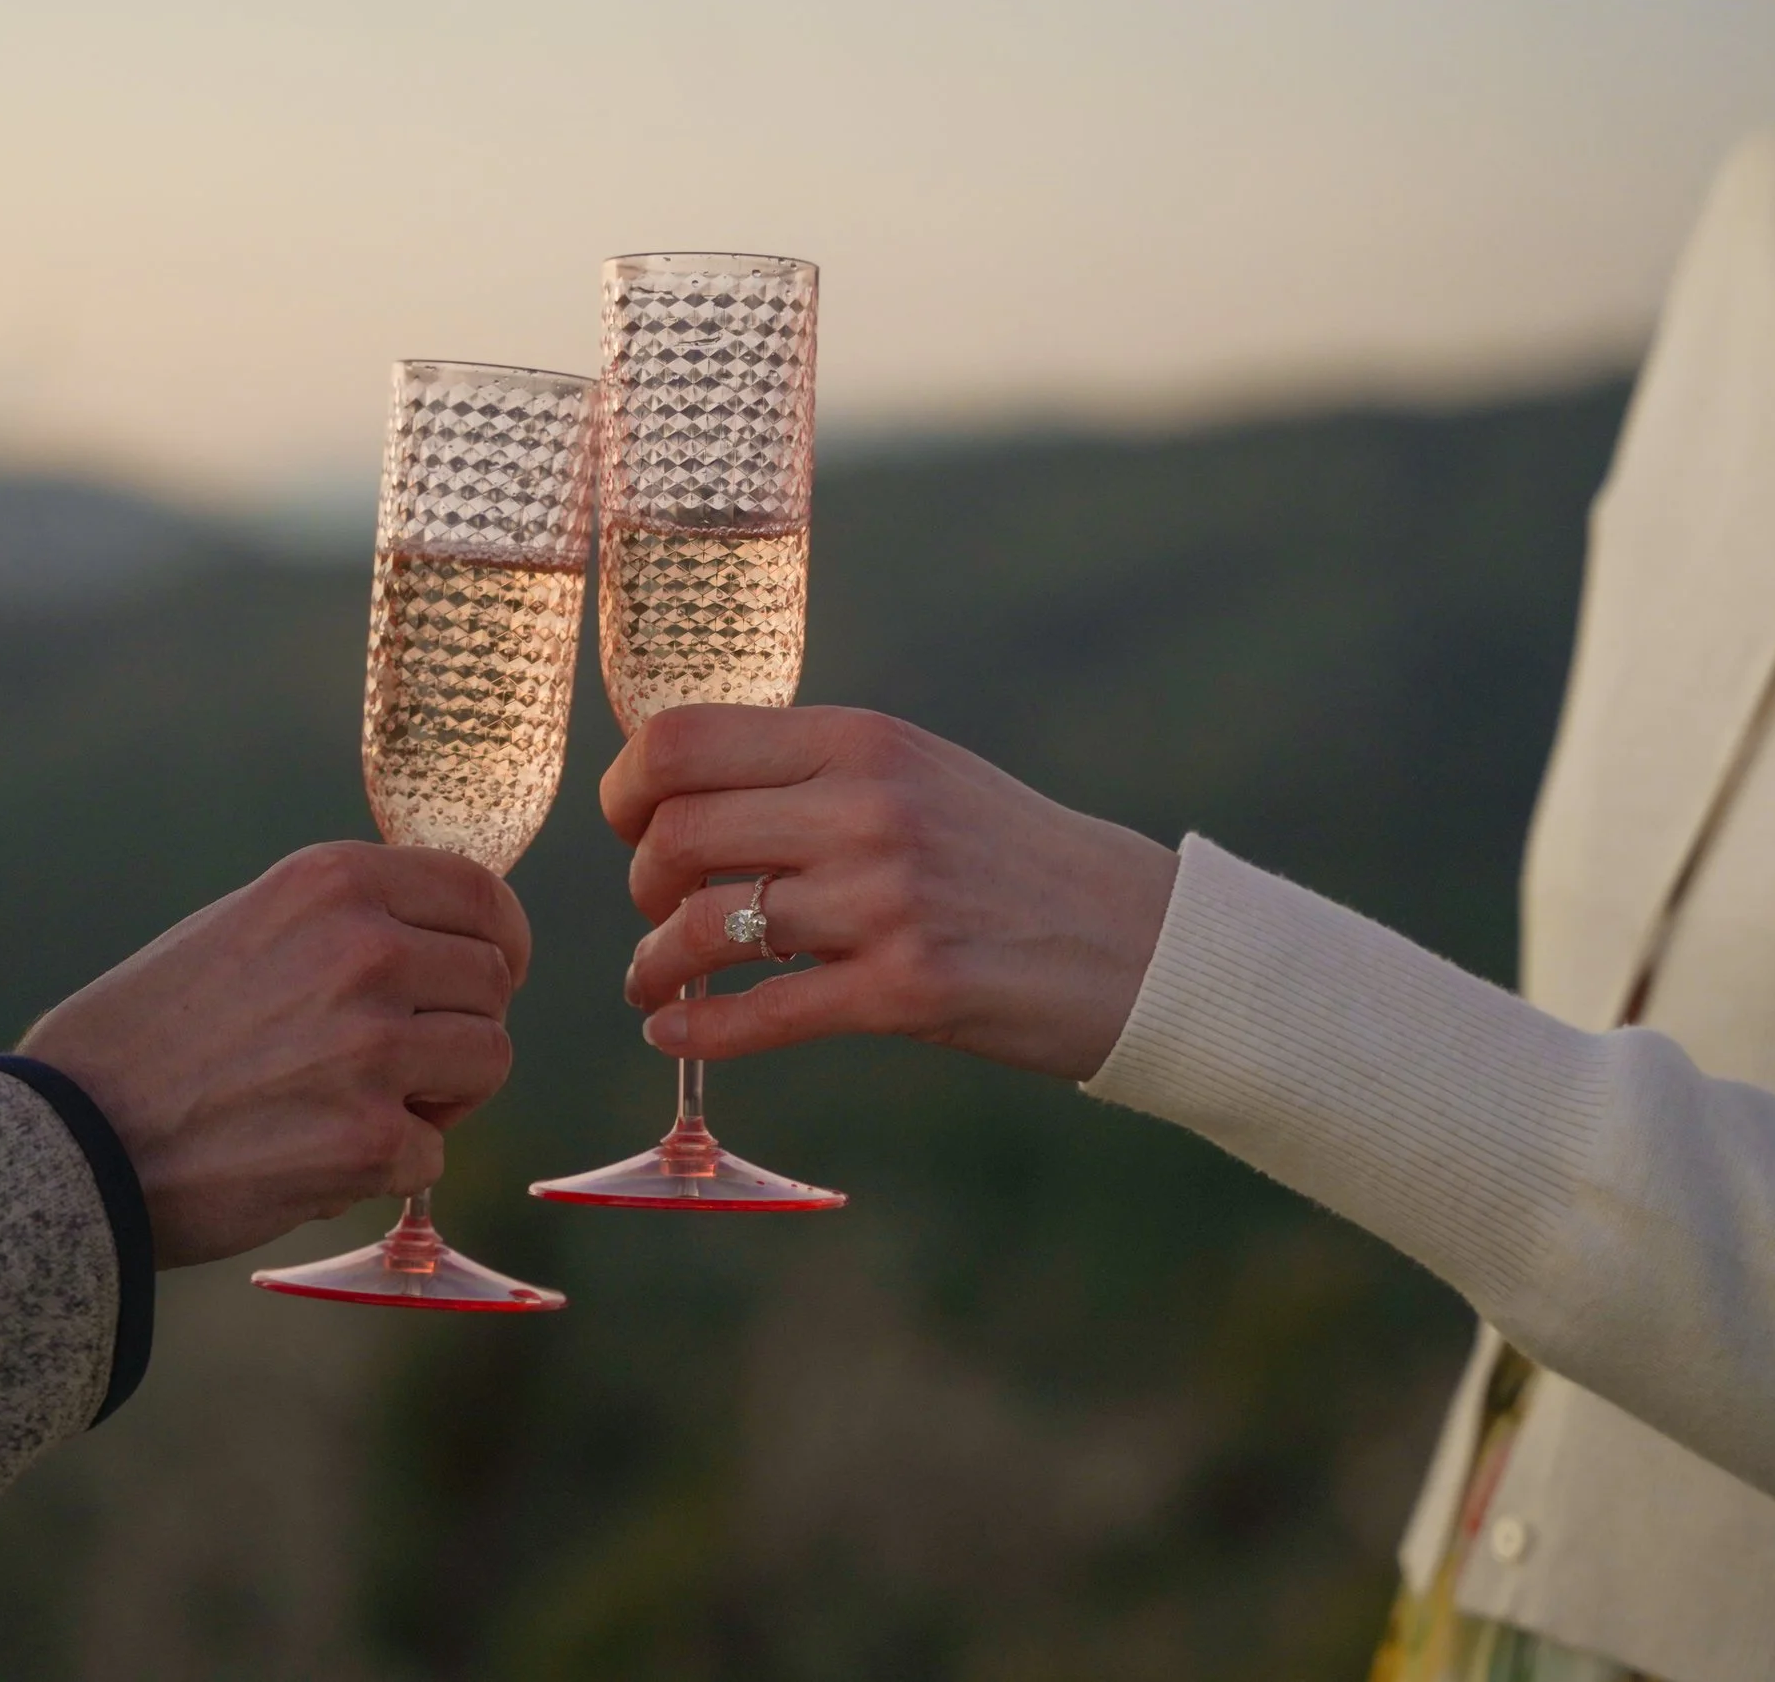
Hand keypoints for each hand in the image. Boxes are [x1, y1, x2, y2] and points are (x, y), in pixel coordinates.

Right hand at [18, 841, 528, 1268]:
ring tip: (361, 1106)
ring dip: (441, 1096)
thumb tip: (441, 940)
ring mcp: (373, 1046)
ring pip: (488, 1062)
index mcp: (331, 882)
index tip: (495, 970)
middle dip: (461, 1026)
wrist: (68, 1138)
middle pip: (494, 984)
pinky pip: (432, 1154)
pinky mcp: (369, 1139)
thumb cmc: (146, 1036)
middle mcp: (364, 950)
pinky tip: (314, 1157)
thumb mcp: (246, 926)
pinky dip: (386, 1168)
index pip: (479, 893)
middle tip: (400, 1063)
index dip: (502, 939)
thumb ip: (345, 922)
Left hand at [604, 705, 1176, 1080]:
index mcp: (862, 741)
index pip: (682, 740)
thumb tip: (686, 794)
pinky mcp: (907, 991)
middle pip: (675, 836)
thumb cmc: (1015, 861)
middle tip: (659, 914)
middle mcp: (867, 807)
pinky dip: (696, 1030)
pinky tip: (673, 1033)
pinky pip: (760, 1013)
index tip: (630, 827)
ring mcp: (887, 900)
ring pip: (705, 929)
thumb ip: (816, 774)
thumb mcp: (921, 776)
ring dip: (656, 966)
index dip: (628, 789)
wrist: (1146, 943)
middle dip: (643, 888)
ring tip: (656, 983)